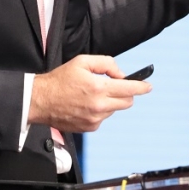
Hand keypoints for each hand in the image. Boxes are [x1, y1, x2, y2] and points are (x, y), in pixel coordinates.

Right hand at [28, 55, 151, 132]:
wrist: (41, 100)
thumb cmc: (59, 80)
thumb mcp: (82, 62)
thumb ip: (106, 64)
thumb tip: (120, 74)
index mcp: (98, 88)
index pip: (129, 89)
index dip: (141, 87)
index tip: (148, 86)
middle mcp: (99, 106)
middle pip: (126, 102)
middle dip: (126, 94)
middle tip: (114, 86)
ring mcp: (95, 119)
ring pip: (114, 109)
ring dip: (110, 102)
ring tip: (91, 95)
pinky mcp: (89, 128)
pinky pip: (103, 118)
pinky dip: (100, 111)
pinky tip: (85, 105)